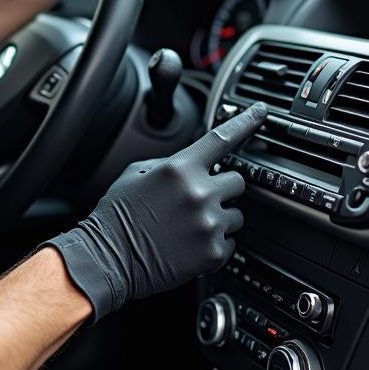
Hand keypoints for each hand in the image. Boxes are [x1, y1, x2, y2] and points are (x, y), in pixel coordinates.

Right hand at [43, 102, 266, 322]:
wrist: (108, 257)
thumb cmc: (117, 215)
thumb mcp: (136, 173)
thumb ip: (171, 164)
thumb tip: (193, 163)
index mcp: (179, 168)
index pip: (221, 138)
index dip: (245, 122)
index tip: (261, 112)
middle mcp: (199, 193)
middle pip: (237, 180)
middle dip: (222, 187)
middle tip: (200, 199)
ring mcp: (208, 224)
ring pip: (237, 214)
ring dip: (219, 218)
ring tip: (189, 226)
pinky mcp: (212, 253)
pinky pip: (230, 243)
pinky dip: (214, 245)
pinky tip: (189, 245)